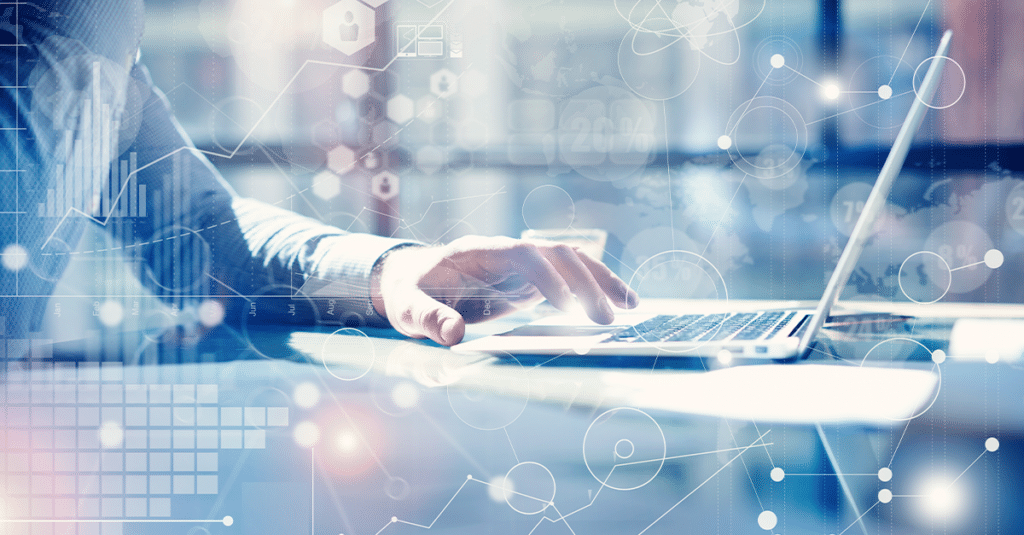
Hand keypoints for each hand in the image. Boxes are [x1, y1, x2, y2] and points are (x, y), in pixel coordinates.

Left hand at [371, 236, 638, 345]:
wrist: (407, 279)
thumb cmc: (407, 292)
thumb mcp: (407, 309)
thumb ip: (428, 319)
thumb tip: (454, 335)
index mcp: (479, 251)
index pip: (524, 255)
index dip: (548, 277)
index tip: (567, 305)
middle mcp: (507, 253)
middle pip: (556, 255)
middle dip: (585, 282)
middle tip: (607, 318)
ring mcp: (519, 265)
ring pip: (569, 262)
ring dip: (600, 280)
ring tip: (631, 306)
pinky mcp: (527, 282)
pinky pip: (566, 280)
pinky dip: (592, 290)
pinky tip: (615, 307)